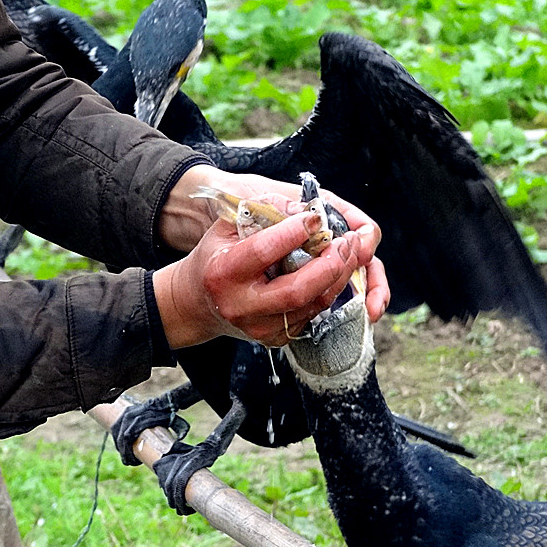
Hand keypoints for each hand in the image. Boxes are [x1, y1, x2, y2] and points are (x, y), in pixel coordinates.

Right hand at [160, 164, 389, 321]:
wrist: (197, 305)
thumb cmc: (214, 257)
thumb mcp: (225, 227)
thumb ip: (261, 213)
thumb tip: (305, 207)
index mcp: (224, 273)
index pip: (265, 251)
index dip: (294, 232)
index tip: (316, 217)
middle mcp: (242, 306)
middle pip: (297, 289)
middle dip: (329, 264)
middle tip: (347, 240)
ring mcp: (259, 328)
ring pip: (312, 305)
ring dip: (338, 277)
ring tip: (349, 252)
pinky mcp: (275, 339)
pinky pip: (312, 316)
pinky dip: (330, 292)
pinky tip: (337, 272)